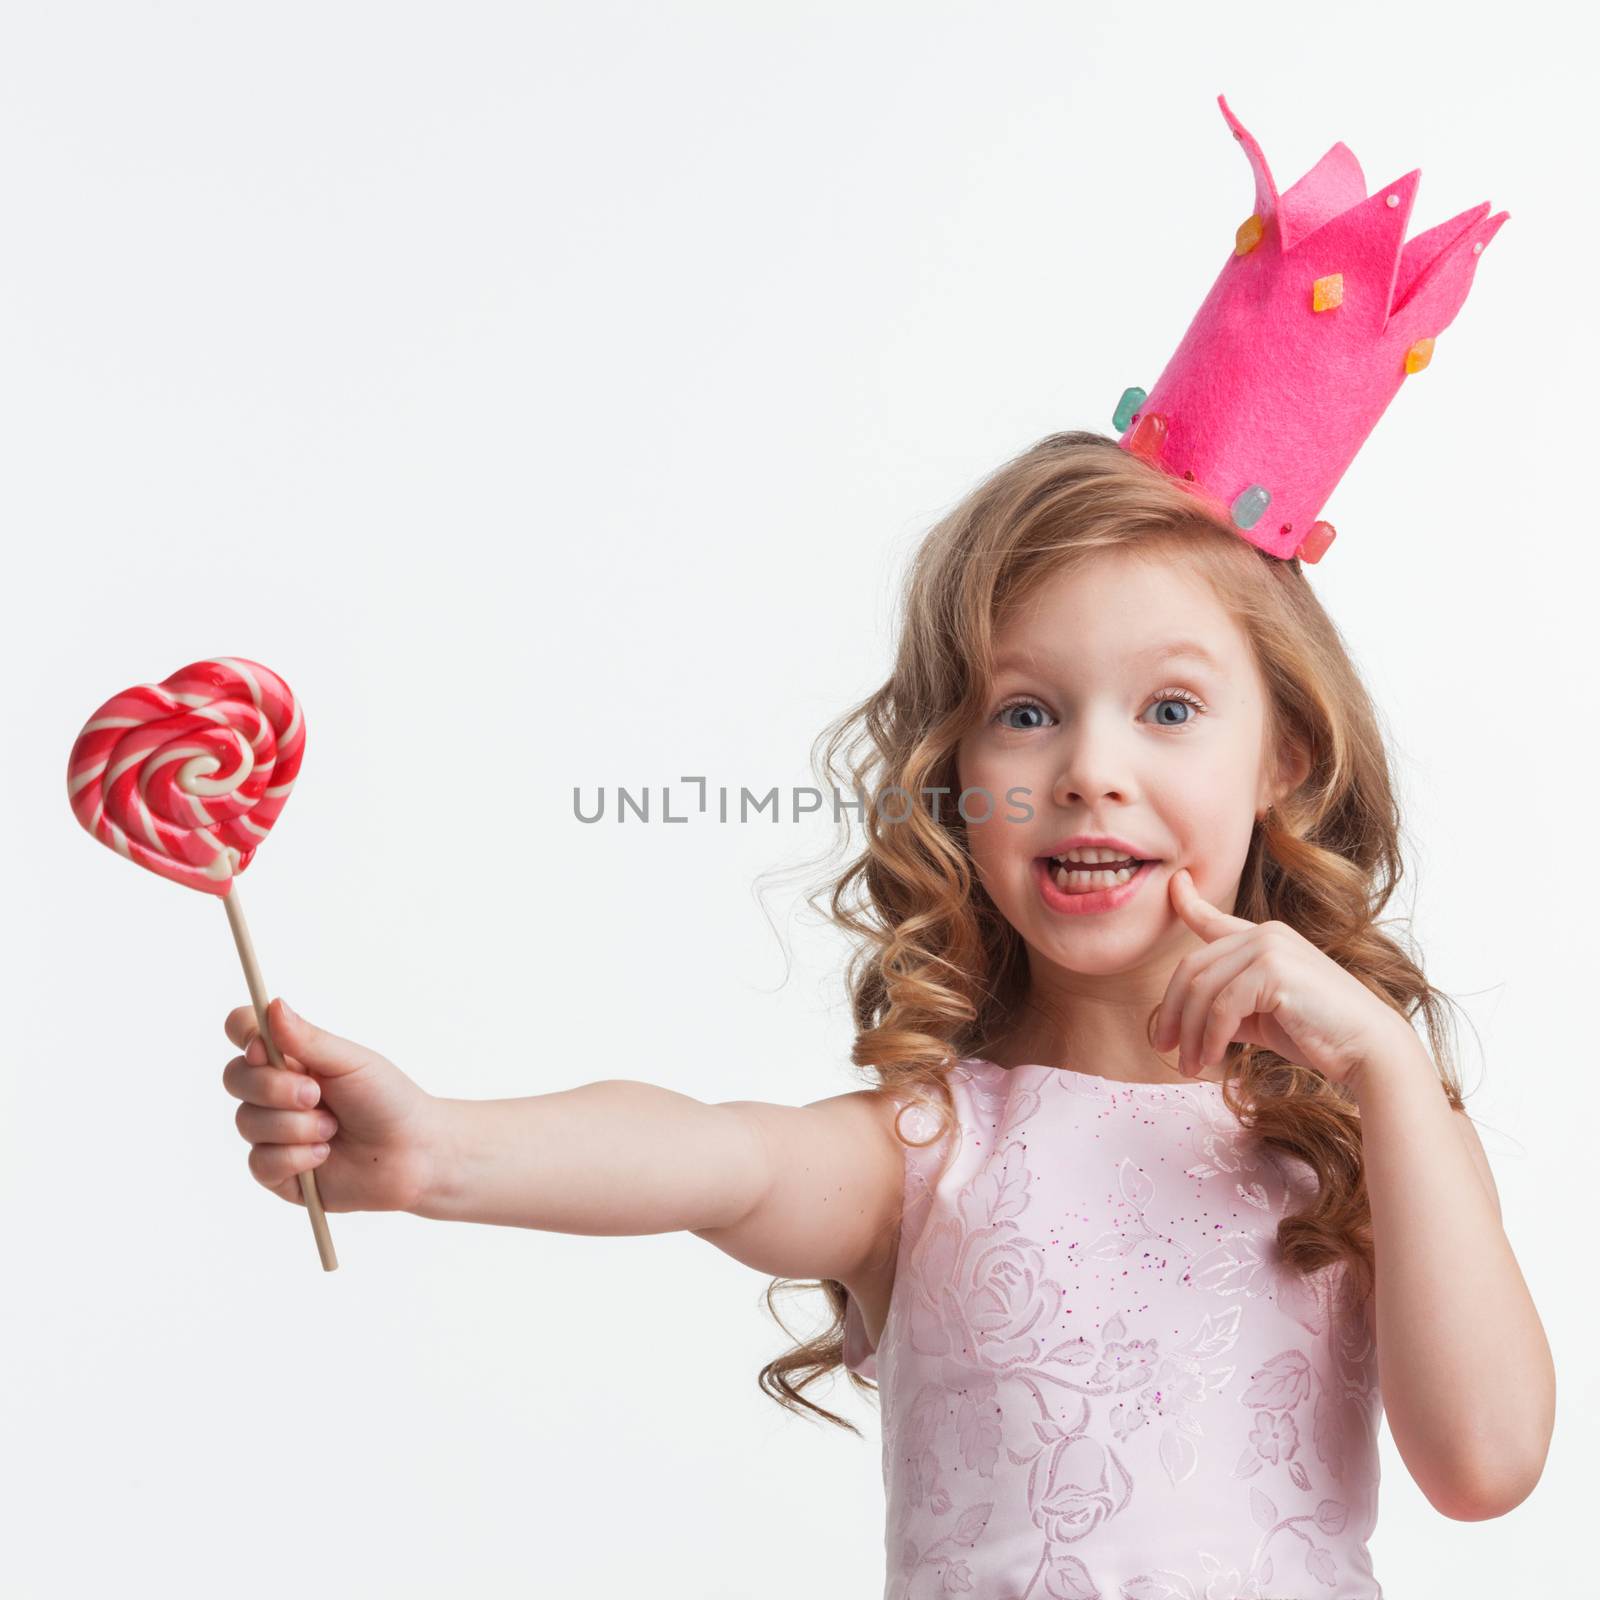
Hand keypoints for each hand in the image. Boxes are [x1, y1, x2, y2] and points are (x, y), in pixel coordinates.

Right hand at [222, 997, 442, 1212]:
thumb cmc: (387, 1099)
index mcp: (291, 1057)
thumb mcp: (350, 1062)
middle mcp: (274, 1092)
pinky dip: (296, 1157)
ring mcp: (272, 1131)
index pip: (244, 1031)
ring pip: (247, 1122)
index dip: (245, 1036)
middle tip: (315, 1094)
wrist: (413, 1152)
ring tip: (332, 1127)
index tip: (264, 1047)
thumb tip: (273, 1005)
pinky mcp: (277, 1171)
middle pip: (234, 1077)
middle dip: (273, 1087)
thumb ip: (308, 1040)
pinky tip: (324, 1154)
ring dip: (295, 1126)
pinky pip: (260, 1163)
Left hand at [1153, 868, 1407, 1088]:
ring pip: (1202, 990)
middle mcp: (1265, 934)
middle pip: (1192, 968)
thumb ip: (1228, 1008)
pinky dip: (1209, 1038)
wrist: (1367, 1048)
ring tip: (1188, 1064)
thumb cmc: (1318, 1034)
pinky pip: (1221, 1007)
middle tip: (1163, 1046)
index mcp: (1264, 937)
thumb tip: (1190, 1022)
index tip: (1173, 883)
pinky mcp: (1273, 972)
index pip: (1213, 917)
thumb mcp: (1261, 1016)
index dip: (1187, 900)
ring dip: (1189, 1033)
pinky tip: (1211, 1059)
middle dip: (1172, 1011)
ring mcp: (1269, 948)